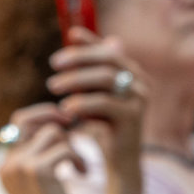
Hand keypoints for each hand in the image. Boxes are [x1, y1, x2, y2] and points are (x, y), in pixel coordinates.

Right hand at [0, 104, 81, 193]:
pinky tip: (82, 174)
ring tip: (77, 165)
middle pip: (29, 119)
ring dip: (71, 145)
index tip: (61, 121)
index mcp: (4, 166)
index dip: (39, 115)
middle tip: (73, 123)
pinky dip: (78, 159)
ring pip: (52, 131)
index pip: (17, 123)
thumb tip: (55, 126)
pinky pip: (65, 147)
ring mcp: (21, 165)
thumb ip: (36, 158)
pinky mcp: (39, 170)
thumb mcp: (37, 184)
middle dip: (52, 115)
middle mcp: (8, 163)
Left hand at [46, 27, 146, 169]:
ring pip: (105, 78)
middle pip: (108, 59)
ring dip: (75, 79)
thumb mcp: (92, 94)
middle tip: (54, 64)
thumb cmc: (103, 126)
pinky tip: (65, 108)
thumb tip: (74, 33)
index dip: (91, 40)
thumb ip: (86, 68)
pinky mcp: (134, 116)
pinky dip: (82, 103)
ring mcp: (140, 98)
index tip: (70, 34)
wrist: (119, 161)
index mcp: (133, 72)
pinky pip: (104, 102)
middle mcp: (141, 81)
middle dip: (79, 58)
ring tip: (53, 87)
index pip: (110, 49)